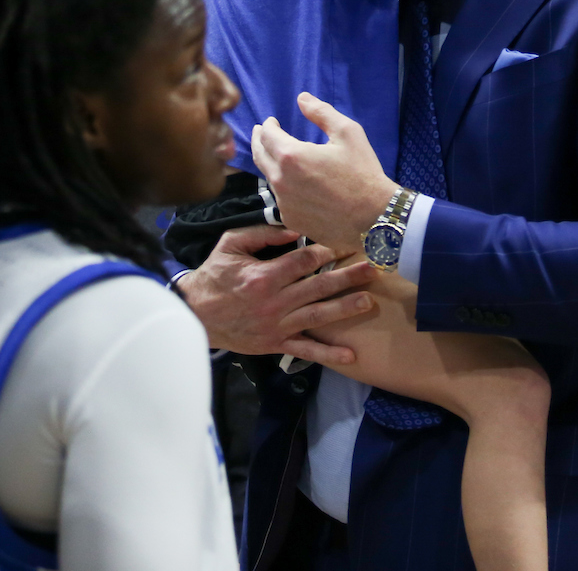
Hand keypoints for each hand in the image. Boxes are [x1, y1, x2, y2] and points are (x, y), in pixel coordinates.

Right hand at [180, 223, 377, 364]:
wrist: (195, 315)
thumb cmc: (214, 275)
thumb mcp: (231, 244)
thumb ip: (263, 234)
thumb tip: (294, 229)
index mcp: (263, 276)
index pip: (303, 261)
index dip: (326, 251)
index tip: (346, 244)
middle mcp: (274, 302)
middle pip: (318, 287)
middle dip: (347, 277)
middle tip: (373, 269)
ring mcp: (277, 326)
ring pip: (317, 317)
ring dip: (345, 309)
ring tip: (369, 302)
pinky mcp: (276, 344)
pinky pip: (305, 350)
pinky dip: (328, 355)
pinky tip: (351, 356)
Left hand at [252, 92, 396, 251]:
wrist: (373, 218)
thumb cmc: (362, 172)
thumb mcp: (348, 133)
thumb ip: (321, 112)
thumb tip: (301, 98)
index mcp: (291, 156)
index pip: (267, 136)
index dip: (267, 126)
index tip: (271, 122)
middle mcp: (280, 180)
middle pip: (259, 156)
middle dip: (258, 141)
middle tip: (259, 133)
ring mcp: (283, 203)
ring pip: (270, 178)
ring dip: (271, 164)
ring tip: (277, 156)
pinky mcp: (291, 219)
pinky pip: (281, 198)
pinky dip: (283, 186)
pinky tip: (293, 183)